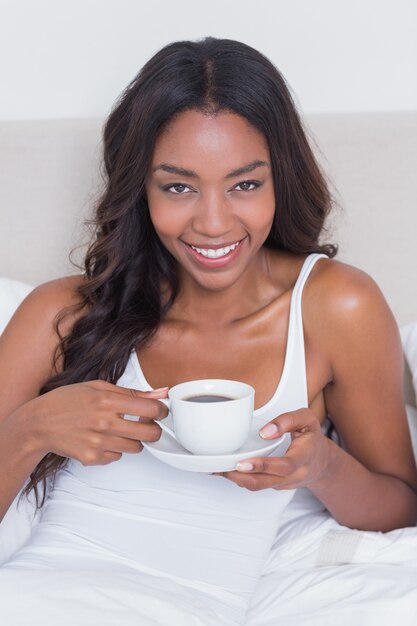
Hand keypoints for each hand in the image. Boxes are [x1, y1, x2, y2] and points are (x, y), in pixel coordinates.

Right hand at [26, 380, 168, 465]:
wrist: (38, 423)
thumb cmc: (65, 401)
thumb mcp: (98, 387)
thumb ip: (132, 392)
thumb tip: (161, 393)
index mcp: (108, 400)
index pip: (152, 409)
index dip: (161, 410)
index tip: (160, 411)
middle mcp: (105, 423)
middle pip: (150, 433)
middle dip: (153, 429)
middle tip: (145, 423)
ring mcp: (99, 443)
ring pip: (136, 447)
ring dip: (133, 439)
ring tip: (119, 430)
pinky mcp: (92, 458)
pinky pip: (117, 456)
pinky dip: (115, 449)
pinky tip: (102, 439)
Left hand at [214, 408, 332, 490]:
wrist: (322, 462)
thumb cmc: (311, 437)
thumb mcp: (307, 419)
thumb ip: (287, 420)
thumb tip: (265, 432)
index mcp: (305, 456)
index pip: (284, 466)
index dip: (263, 466)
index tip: (243, 462)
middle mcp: (295, 474)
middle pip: (266, 482)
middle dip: (241, 477)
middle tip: (222, 468)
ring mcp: (285, 483)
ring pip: (259, 487)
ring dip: (237, 479)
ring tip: (217, 468)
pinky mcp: (276, 486)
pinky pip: (258, 485)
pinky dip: (241, 479)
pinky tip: (227, 469)